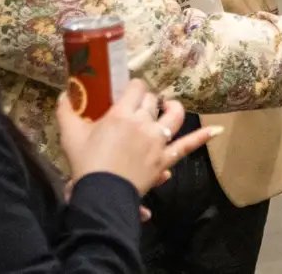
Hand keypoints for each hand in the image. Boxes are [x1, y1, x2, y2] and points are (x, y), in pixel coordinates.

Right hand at [56, 79, 219, 194]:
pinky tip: (217, 131)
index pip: (136, 87)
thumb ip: (66, 111)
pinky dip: (203, 137)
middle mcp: (144, 122)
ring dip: (172, 108)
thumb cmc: (86, 163)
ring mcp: (158, 141)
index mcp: (121, 113)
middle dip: (146, 100)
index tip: (128, 92)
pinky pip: (187, 146)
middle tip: (138, 106)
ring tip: (168, 107)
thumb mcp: (71, 135)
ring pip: (173, 116)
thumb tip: (64, 93)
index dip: (134, 87)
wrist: (101, 194)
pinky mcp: (165, 159)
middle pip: (152, 100)